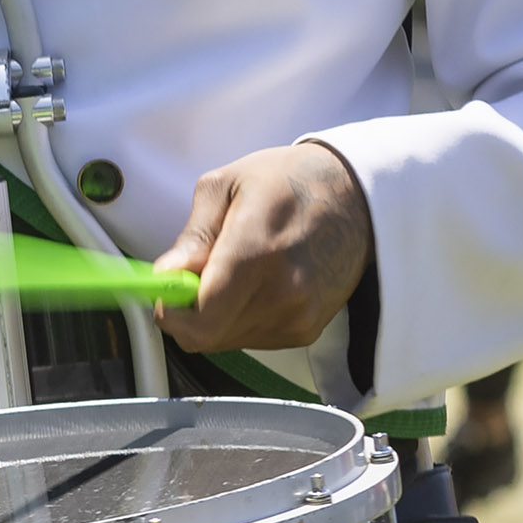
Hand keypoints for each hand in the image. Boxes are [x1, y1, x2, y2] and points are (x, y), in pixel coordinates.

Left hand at [154, 142, 371, 355]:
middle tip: (197, 274)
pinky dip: (241, 318)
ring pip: (226, 341)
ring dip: (216, 315)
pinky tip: (258, 283)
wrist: (357, 195)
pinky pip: (252, 339)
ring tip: (236, 271)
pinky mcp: (308, 329)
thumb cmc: (290, 182)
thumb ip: (193, 237)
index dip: (171, 312)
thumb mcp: (225, 186)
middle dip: (189, 312)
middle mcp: (283, 295)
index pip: (199, 324)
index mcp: (257, 255)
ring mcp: (300, 317)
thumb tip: (166, 275)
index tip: (168, 289)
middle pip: (207, 338)